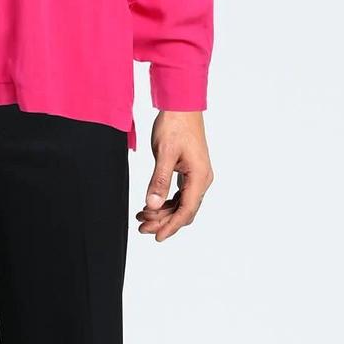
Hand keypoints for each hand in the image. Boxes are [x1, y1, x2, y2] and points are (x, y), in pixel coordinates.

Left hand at [135, 110, 213, 242]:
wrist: (181, 105)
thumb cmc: (175, 125)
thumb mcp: (164, 153)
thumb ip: (159, 180)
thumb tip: (152, 204)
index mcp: (200, 176)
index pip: (187, 209)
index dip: (171, 225)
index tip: (157, 237)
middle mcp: (202, 179)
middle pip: (184, 210)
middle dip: (163, 221)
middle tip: (141, 227)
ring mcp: (197, 176)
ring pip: (181, 203)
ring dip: (163, 213)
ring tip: (141, 217)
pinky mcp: (189, 171)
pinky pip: (179, 194)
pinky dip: (165, 202)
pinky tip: (149, 205)